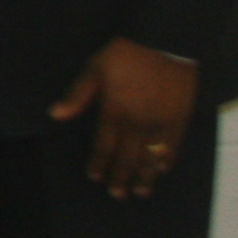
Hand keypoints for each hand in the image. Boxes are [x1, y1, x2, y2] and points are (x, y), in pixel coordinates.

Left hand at [50, 36, 198, 198]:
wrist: (165, 42)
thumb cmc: (125, 54)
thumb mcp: (94, 70)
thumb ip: (77, 96)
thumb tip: (56, 115)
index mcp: (113, 112)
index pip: (104, 146)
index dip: (99, 163)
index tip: (95, 177)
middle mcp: (137, 123)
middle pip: (127, 157)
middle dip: (121, 177)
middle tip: (117, 194)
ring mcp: (161, 122)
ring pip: (150, 156)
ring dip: (145, 176)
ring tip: (141, 193)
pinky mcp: (181, 117)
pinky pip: (173, 144)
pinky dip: (167, 159)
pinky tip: (162, 169)